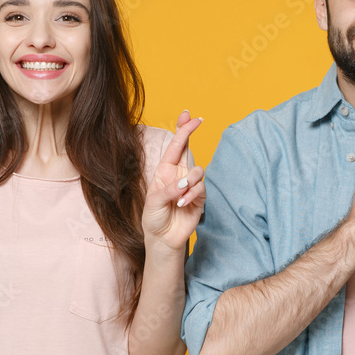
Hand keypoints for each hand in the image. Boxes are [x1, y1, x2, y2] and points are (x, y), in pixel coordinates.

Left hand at [141, 111, 205, 252]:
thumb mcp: (154, 202)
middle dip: (191, 132)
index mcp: (165, 171)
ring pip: (197, 171)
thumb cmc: (154, 217)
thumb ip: (168, 190)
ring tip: (179, 196)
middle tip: (198, 120)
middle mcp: (179, 175)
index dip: (182, 130)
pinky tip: (182, 204)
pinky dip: (191, 195)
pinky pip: (200, 189)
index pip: (175, 147)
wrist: (162, 238)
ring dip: (188, 181)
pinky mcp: (199, 199)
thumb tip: (184, 183)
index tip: (189, 115)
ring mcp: (190, 186)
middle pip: (188, 149)